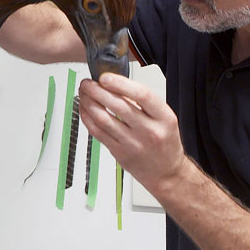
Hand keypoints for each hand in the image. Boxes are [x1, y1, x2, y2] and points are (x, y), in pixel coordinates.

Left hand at [78, 73, 185, 195]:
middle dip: (97, 90)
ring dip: (88, 102)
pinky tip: (84, 108)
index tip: (105, 76)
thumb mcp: (165, 118)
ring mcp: (132, 144)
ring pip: (103, 118)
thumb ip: (143, 102)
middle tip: (88, 82)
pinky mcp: (118, 152)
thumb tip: (115, 83)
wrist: (166, 172)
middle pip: (117, 106)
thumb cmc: (165, 142)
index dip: (120, 83)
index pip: (142, 95)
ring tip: (84, 92)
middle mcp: (149, 131)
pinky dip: (87, 117)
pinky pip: (97, 132)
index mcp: (164, 118)